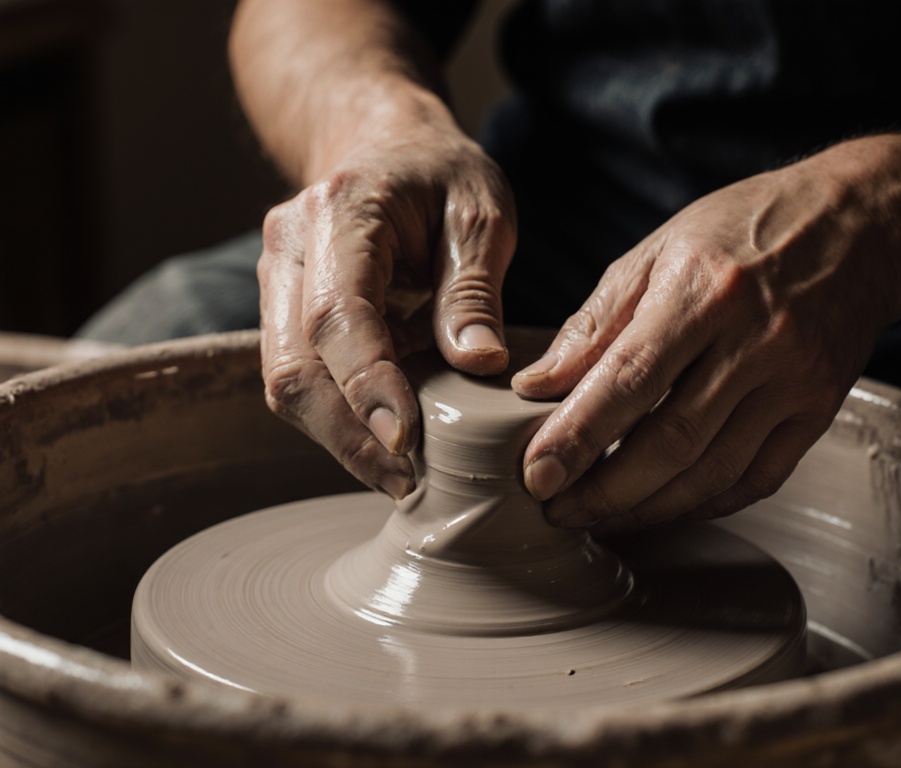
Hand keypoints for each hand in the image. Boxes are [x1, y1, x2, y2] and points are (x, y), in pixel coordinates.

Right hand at [258, 123, 515, 496]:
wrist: (383, 145)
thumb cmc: (440, 175)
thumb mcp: (481, 214)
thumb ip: (472, 289)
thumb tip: (478, 365)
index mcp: (341, 211)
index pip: (337, 315)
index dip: (366, 386)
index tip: (405, 442)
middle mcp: (290, 248)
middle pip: (292, 364)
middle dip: (345, 436)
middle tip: (408, 483)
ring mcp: (277, 280)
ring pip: (284, 381)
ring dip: (337, 439)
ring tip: (401, 477)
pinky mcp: (283, 310)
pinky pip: (297, 377)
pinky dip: (336, 419)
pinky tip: (384, 443)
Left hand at [512, 140, 900, 530]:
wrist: (858, 227)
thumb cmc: (740, 231)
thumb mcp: (656, 253)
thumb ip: (595, 324)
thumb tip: (537, 386)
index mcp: (703, 290)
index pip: (628, 379)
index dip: (578, 435)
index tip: (536, 475)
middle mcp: (756, 340)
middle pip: (670, 441)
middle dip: (604, 490)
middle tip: (556, 509)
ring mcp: (795, 381)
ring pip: (712, 471)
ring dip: (647, 508)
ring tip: (597, 516)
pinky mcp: (820, 410)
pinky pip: (756, 479)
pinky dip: (702, 503)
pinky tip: (660, 507)